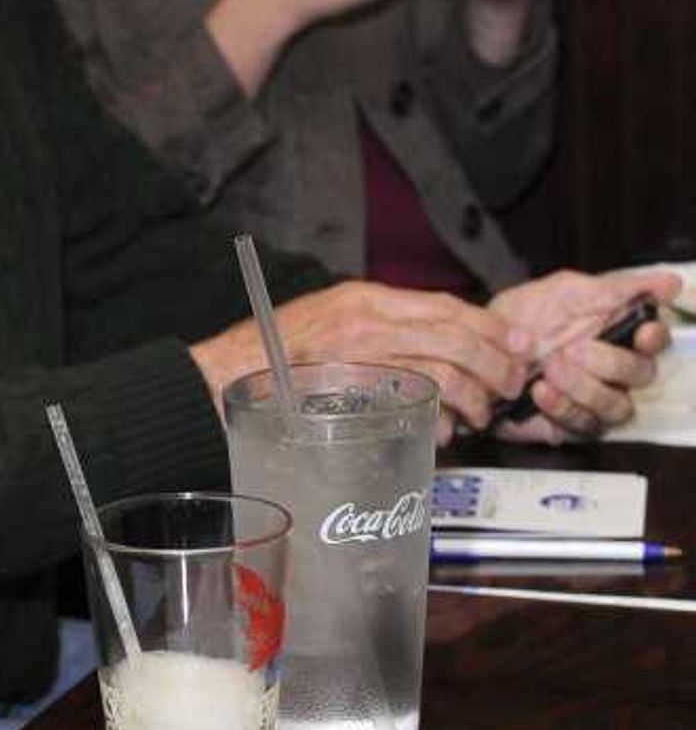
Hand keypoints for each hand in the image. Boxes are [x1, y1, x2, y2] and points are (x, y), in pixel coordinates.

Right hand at [192, 278, 533, 440]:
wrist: (215, 380)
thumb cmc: (268, 359)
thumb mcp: (328, 325)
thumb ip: (376, 330)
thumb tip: (436, 348)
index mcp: (365, 299)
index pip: (448, 306)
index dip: (491, 328)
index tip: (515, 346)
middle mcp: (366, 319)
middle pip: (457, 338)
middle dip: (496, 368)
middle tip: (508, 390)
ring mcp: (358, 355)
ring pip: (444, 372)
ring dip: (474, 399)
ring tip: (480, 417)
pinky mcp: (349, 390)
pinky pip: (413, 405)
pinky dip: (438, 421)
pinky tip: (443, 431)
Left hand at [487, 266, 680, 438]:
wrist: (477, 348)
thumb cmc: (524, 318)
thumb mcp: (566, 291)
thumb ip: (617, 289)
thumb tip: (670, 284)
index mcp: (617, 334)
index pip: (654, 341)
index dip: (654, 338)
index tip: (641, 333)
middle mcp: (612, 371)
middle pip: (640, 375)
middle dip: (611, 362)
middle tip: (574, 349)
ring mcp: (592, 401)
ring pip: (616, 407)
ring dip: (586, 387)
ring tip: (551, 368)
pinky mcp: (568, 427)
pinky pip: (580, 426)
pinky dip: (561, 406)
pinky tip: (539, 390)